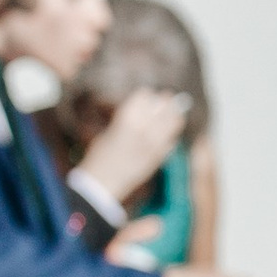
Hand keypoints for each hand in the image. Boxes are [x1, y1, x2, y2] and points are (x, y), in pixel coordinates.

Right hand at [72, 87, 190, 211]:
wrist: (103, 182)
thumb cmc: (101, 154)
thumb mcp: (111, 130)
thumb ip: (129, 118)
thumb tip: (145, 110)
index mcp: (127, 118)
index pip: (146, 95)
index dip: (146, 96)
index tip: (147, 98)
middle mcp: (144, 128)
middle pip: (164, 104)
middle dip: (164, 102)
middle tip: (165, 101)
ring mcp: (155, 143)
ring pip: (175, 120)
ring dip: (173, 116)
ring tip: (171, 115)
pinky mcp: (160, 156)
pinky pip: (173, 139)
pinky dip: (170, 135)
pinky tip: (164, 136)